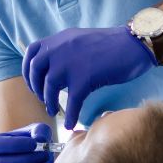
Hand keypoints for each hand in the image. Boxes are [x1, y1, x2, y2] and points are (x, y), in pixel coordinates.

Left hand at [22, 26, 155, 128]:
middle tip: (42, 98)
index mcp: (60, 39)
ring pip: (50, 86)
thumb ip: (66, 49)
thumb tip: (55, 66)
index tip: (32, 82)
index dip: (28, 69)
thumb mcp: (81, 39)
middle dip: (35, 87)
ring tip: (53, 110)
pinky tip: (70, 123)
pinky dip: (70, 115)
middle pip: (36, 69)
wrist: (134, 43)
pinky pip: (72, 101)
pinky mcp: (85, 77)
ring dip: (49, 101)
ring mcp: (71, 62)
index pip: (33, 51)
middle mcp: (61, 48)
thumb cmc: (113, 44)